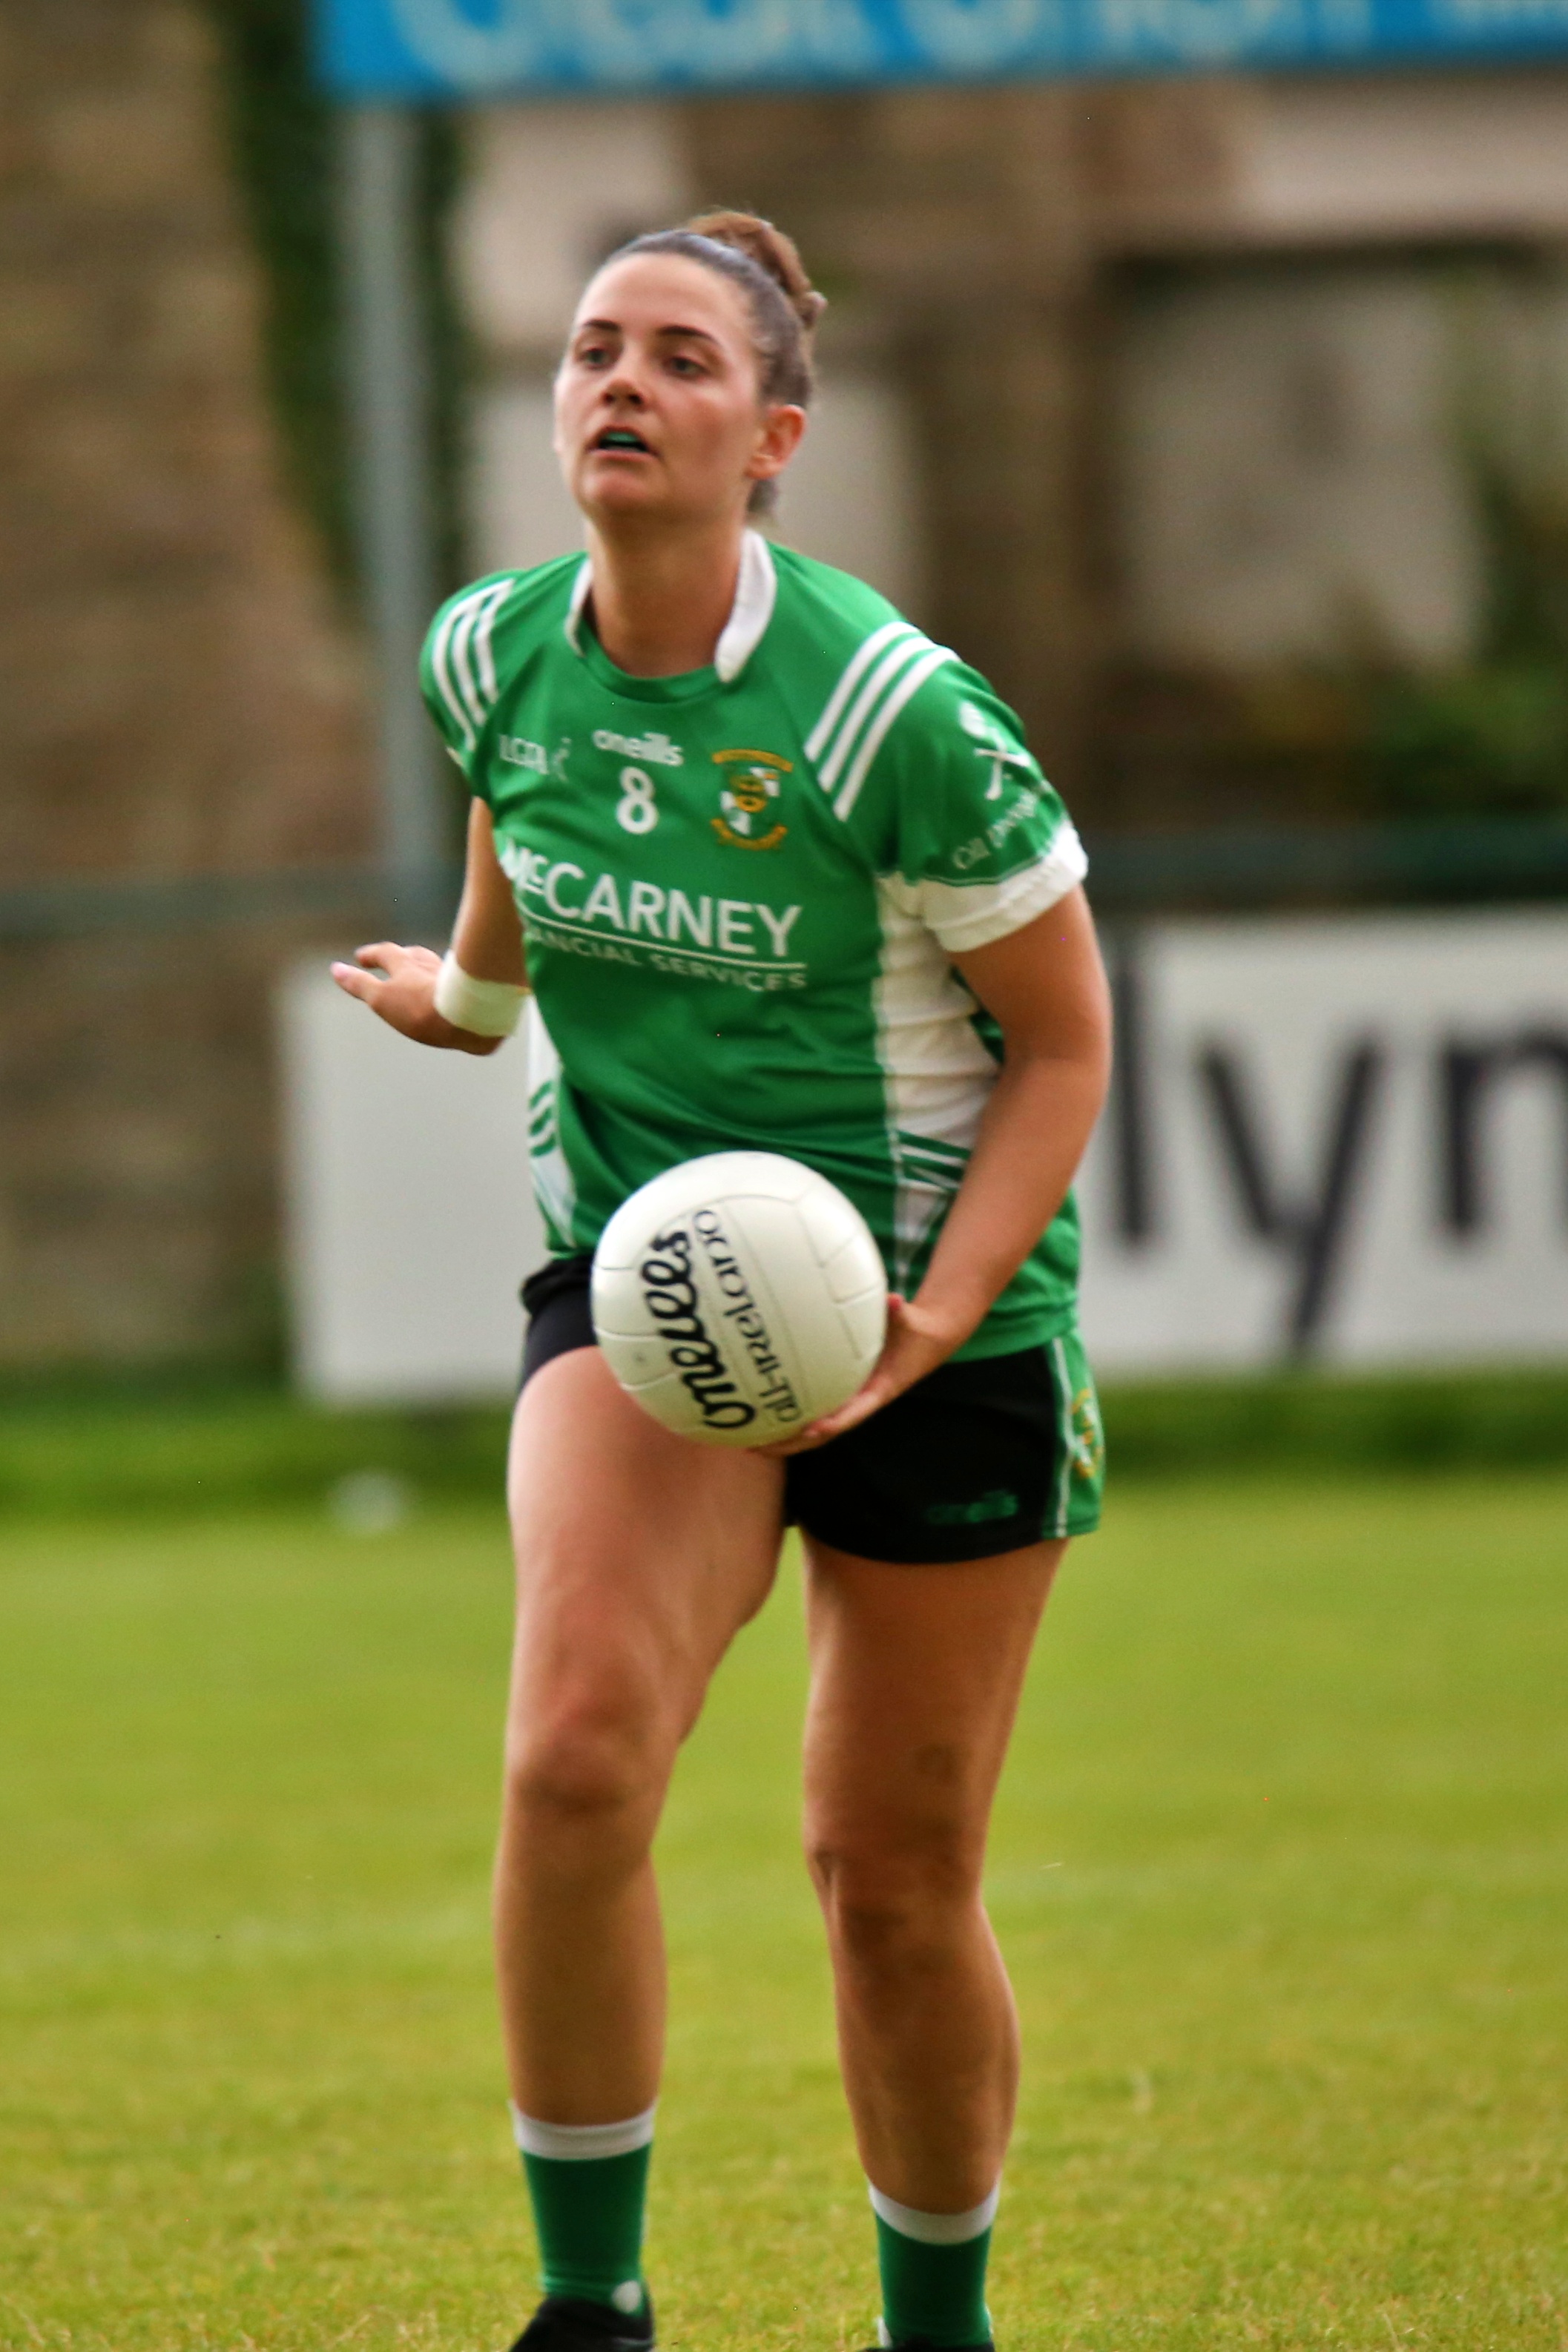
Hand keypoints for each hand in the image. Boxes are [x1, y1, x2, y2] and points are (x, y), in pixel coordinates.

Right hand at [328, 942, 500, 1054]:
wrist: (469, 1015)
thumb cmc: (421, 1008)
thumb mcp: (381, 998)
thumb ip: (360, 985)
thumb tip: (335, 970)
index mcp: (406, 964)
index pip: (385, 953)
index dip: (372, 955)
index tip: (361, 957)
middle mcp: (431, 964)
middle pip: (414, 955)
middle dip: (401, 956)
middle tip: (395, 958)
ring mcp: (453, 976)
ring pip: (437, 966)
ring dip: (426, 968)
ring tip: (422, 973)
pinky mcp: (472, 989)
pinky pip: (457, 981)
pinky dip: (448, 982)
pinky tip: (451, 990)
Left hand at [757, 1293, 963, 1456]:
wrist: (925, 1342)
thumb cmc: (914, 1330)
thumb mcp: (909, 1320)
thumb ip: (898, 1312)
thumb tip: (893, 1299)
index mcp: (878, 1390)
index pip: (854, 1413)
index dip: (833, 1424)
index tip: (810, 1430)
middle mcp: (860, 1402)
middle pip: (823, 1434)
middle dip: (790, 1444)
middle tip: (756, 1448)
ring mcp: (849, 1401)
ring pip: (813, 1430)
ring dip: (782, 1440)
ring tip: (745, 1442)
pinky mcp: (841, 1394)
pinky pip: (812, 1410)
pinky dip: (789, 1418)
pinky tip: (760, 1415)